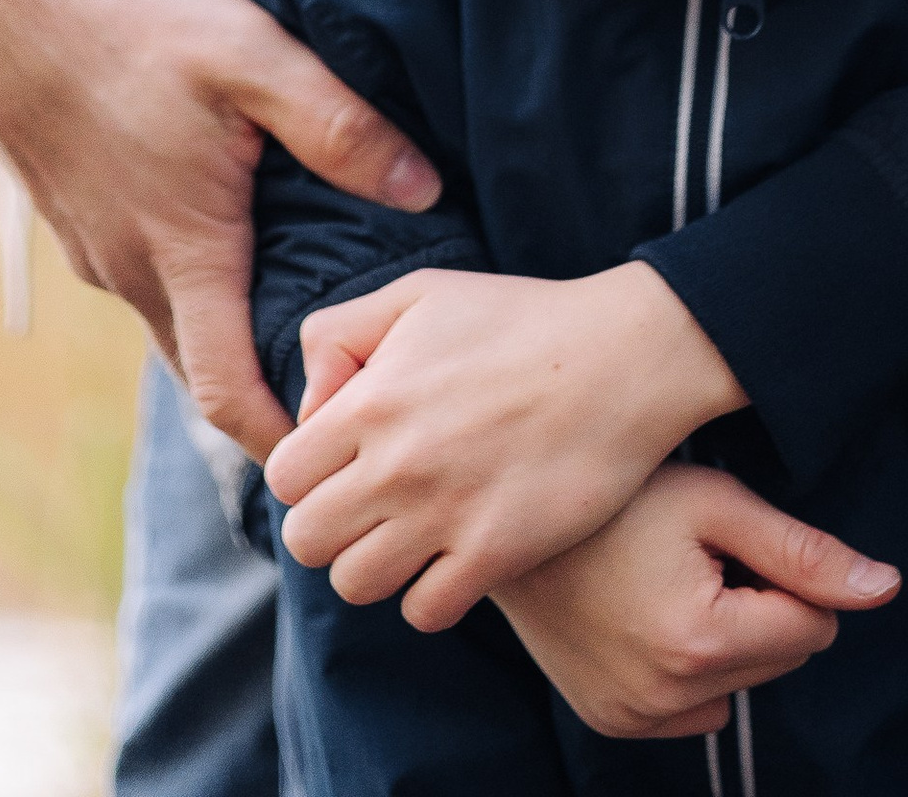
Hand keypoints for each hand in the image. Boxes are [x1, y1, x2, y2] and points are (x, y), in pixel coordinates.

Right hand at [0, 0, 439, 455]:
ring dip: (223, 331)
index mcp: (181, 250)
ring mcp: (93, 247)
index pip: (230, 393)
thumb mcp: (251, 54)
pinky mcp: (74, 215)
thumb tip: (424, 192)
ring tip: (294, 310)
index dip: (283, 437)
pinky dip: (184, 281)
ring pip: (169, 318)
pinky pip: (139, 274)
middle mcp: (129, 269)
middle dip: (263, 395)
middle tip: (336, 389)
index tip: (337, 454)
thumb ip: (338, 126)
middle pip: (202, 368)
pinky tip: (223, 232)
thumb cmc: (127, 20)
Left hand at [265, 260, 746, 624]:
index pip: (284, 476)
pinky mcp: (495, 553)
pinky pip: (424, 612)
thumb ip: (339, 335)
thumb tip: (311, 405)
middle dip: (329, 527)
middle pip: (306, 542)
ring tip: (408, 534)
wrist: (623, 356)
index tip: (341, 464)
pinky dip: (429, 595)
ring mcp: (445, 513)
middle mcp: (397, 464)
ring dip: (373, 566)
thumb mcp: (419, 294)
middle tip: (369, 505)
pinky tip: (452, 558)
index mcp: (372, 400)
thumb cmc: (521, 319)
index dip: (305, 475)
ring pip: (355, 585)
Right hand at [493, 466, 897, 740]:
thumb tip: (887, 589)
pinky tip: (652, 612)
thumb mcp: (717, 501)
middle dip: (762, 606)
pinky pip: (691, 710)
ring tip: (674, 578)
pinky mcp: (611, 721)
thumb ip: (805, 553)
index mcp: (701, 641)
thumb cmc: (617, 494)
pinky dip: (691, 669)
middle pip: (780, 660)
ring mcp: (633, 717)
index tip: (739, 537)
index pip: (813, 628)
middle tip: (702, 552)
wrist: (509, 517)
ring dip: (729, 640)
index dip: (791, 574)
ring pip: (739, 686)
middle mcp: (667, 697)